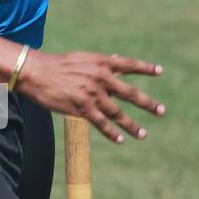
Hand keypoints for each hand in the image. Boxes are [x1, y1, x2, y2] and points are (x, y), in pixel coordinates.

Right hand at [17, 49, 165, 144]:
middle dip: (147, 103)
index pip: (129, 65)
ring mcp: (92, 94)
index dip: (145, 68)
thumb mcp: (82, 58)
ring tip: (143, 134)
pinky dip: (112, 132)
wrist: (37, 72)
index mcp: (102, 63)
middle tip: (161, 111)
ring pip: (117, 113)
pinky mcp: (82, 108)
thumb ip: (100, 62)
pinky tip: (120, 139)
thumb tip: (115, 61)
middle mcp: (101, 78)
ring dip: (131, 125)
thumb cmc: (57, 65)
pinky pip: (101, 123)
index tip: (159, 71)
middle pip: (130, 93)